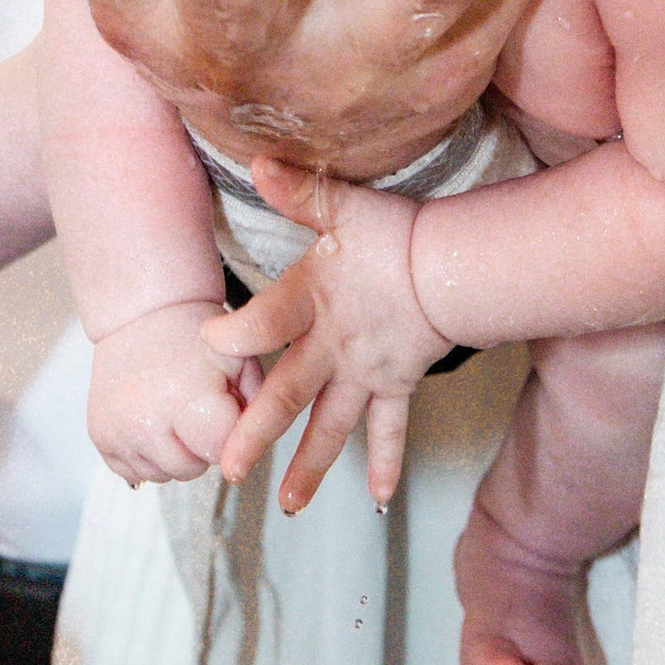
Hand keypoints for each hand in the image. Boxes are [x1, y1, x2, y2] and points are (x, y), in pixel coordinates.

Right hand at [86, 299, 254, 487]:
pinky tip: (153, 424)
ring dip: (174, 454)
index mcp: (187, 397)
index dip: (228, 435)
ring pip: (163, 475)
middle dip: (201, 446)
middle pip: (191, 469)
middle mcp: (146, 419)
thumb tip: (246, 454)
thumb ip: (257, 409)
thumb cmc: (195, 337)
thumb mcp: (241, 362)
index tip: (223, 412)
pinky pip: (134, 472)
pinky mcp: (100, 437)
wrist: (142, 316)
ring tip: (173, 414)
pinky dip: (147, 456)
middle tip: (197, 411)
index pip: (220, 452)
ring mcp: (119, 430)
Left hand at [207, 167, 449, 512]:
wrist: (458, 264)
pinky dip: (385, 463)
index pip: (265, 323)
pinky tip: (378, 497)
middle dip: (256, 433)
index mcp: (312, 301)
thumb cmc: (397, 233)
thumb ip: (299, 192)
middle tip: (228, 469)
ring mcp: (365, 373)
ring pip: (332, 426)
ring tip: (287, 504)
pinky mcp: (396, 384)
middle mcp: (333, 346)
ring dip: (309, 466)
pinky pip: (390, 430)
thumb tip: (258, 161)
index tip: (207, 345)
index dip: (235, 334)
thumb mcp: (344, 207)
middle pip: (289, 395)